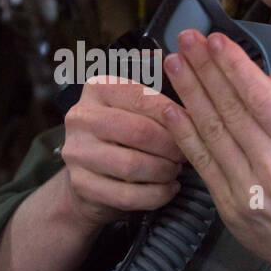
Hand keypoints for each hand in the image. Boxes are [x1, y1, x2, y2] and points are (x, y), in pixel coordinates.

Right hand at [59, 75, 186, 229]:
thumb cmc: (122, 135)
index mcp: (97, 88)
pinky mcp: (81, 185)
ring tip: (175, 170)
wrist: (89, 177)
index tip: (194, 126)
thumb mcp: (134, 105)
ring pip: (133, 166)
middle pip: (139, 132)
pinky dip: (156, 195)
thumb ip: (155, 89)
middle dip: (171, 146)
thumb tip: (183, 75)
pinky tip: (168, 188)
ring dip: (164, 171)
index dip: (174, 114)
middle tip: (187, 153)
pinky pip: (128, 195)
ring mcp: (77, 152)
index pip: (142, 97)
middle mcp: (81, 117)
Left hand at [160, 29, 270, 270]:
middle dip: (207, 70)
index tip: (217, 40)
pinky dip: (183, 132)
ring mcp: (249, 191)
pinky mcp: (227, 205)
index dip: (237, 68)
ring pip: (213, 132)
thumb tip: (264, 78)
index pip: (265, 101)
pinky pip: (200, 162)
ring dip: (190, 93)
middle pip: (233, 111)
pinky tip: (169, 107)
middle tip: (187, 39)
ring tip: (174, 62)